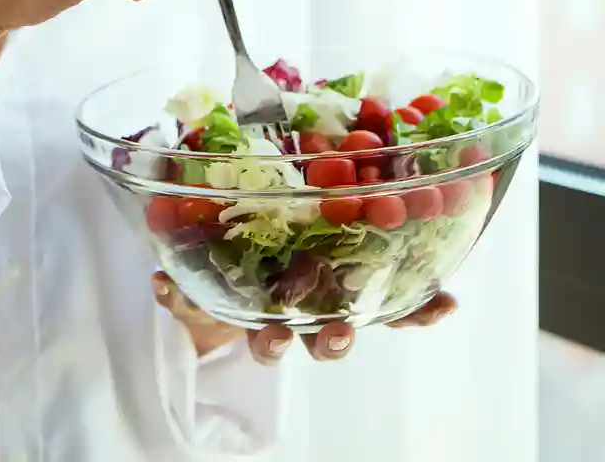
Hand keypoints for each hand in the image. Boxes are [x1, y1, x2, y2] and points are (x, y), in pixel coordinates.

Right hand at [153, 271, 456, 365]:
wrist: (244, 266)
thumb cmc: (225, 285)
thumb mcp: (197, 288)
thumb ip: (179, 289)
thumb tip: (161, 282)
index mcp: (264, 318)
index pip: (271, 339)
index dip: (273, 343)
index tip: (273, 338)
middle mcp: (306, 316)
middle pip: (321, 338)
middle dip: (330, 339)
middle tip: (335, 331)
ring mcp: (335, 300)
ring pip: (362, 315)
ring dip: (390, 317)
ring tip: (415, 309)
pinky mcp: (363, 283)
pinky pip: (396, 303)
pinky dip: (423, 310)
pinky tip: (448, 304)